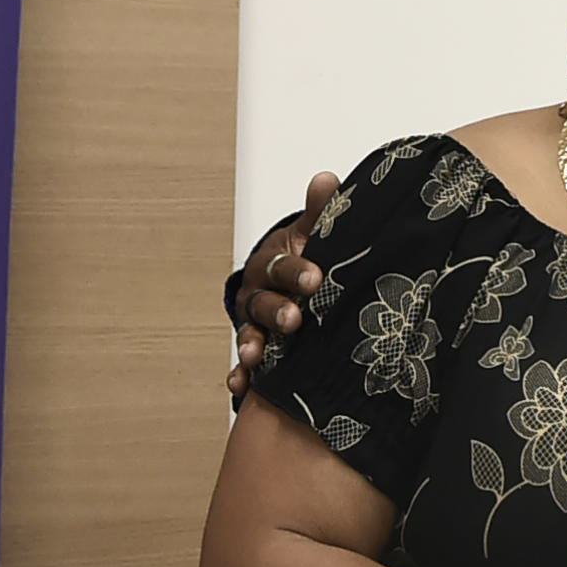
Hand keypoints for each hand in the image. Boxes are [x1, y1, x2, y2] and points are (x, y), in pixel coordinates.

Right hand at [224, 174, 340, 398]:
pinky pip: (244, 366)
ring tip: (256, 357)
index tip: (315, 278)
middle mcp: (258, 294)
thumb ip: (320, 212)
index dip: (296, 272)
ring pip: (250, 333)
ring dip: (252, 344)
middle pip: (263, 302)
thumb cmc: (304, 257)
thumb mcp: (312, 234)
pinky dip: (240, 376)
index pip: (281, 265)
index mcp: (272, 264)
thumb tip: (327, 180)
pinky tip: (240, 387)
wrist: (290, 283)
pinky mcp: (256, 349)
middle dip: (276, 311)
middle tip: (294, 319)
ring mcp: (254, 323)